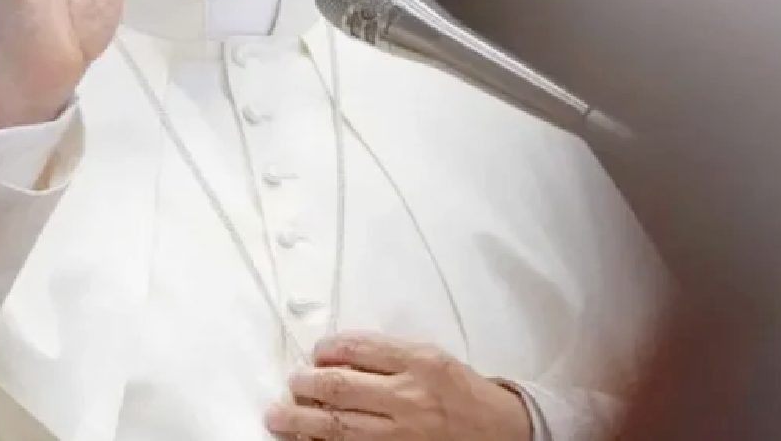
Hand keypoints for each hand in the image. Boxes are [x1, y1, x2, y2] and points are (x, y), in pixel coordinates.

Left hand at [265, 331, 533, 440]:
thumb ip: (390, 355)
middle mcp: (410, 398)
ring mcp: (402, 434)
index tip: (316, 353)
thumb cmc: (464, 394)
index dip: (327, 350)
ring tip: (278, 416)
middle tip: (291, 384)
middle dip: (305, 385)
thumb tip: (337, 355)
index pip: (358, 349)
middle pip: (340, 388)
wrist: (503, 433)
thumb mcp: (433, 359)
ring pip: (338, 427)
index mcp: (419, 363)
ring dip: (301, 420)